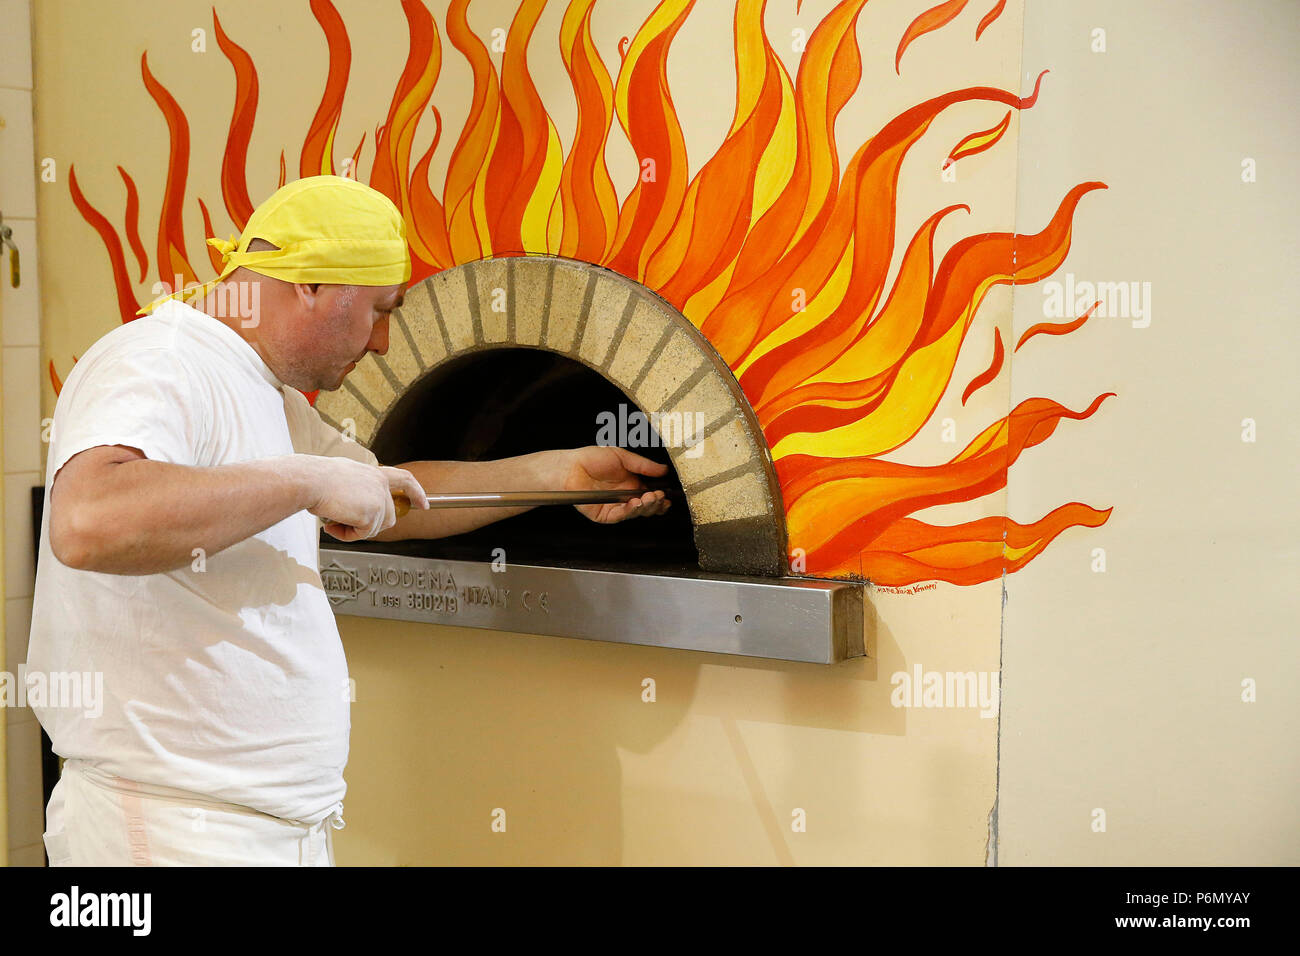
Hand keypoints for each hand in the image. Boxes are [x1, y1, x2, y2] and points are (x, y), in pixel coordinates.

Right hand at [300, 456, 427, 540]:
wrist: (309, 481)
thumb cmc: (317, 478)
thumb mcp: (344, 477)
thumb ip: (358, 489)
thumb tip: (357, 508)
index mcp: (374, 474)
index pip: (405, 480)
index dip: (416, 493)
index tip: (423, 504)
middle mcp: (380, 485)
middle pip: (388, 518)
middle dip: (367, 526)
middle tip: (344, 523)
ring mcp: (378, 500)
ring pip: (374, 529)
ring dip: (352, 531)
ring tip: (334, 520)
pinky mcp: (371, 514)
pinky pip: (362, 535)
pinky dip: (346, 535)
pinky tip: (333, 525)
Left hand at [560, 446, 672, 523]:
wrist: (571, 467)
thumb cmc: (591, 459)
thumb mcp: (622, 457)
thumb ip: (643, 465)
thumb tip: (663, 470)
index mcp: (632, 483)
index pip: (652, 495)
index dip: (661, 497)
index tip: (667, 494)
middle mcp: (626, 496)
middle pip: (648, 507)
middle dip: (657, 503)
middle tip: (660, 496)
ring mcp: (616, 506)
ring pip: (638, 513)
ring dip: (647, 507)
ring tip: (650, 497)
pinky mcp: (606, 515)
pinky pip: (622, 516)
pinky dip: (631, 510)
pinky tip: (636, 503)